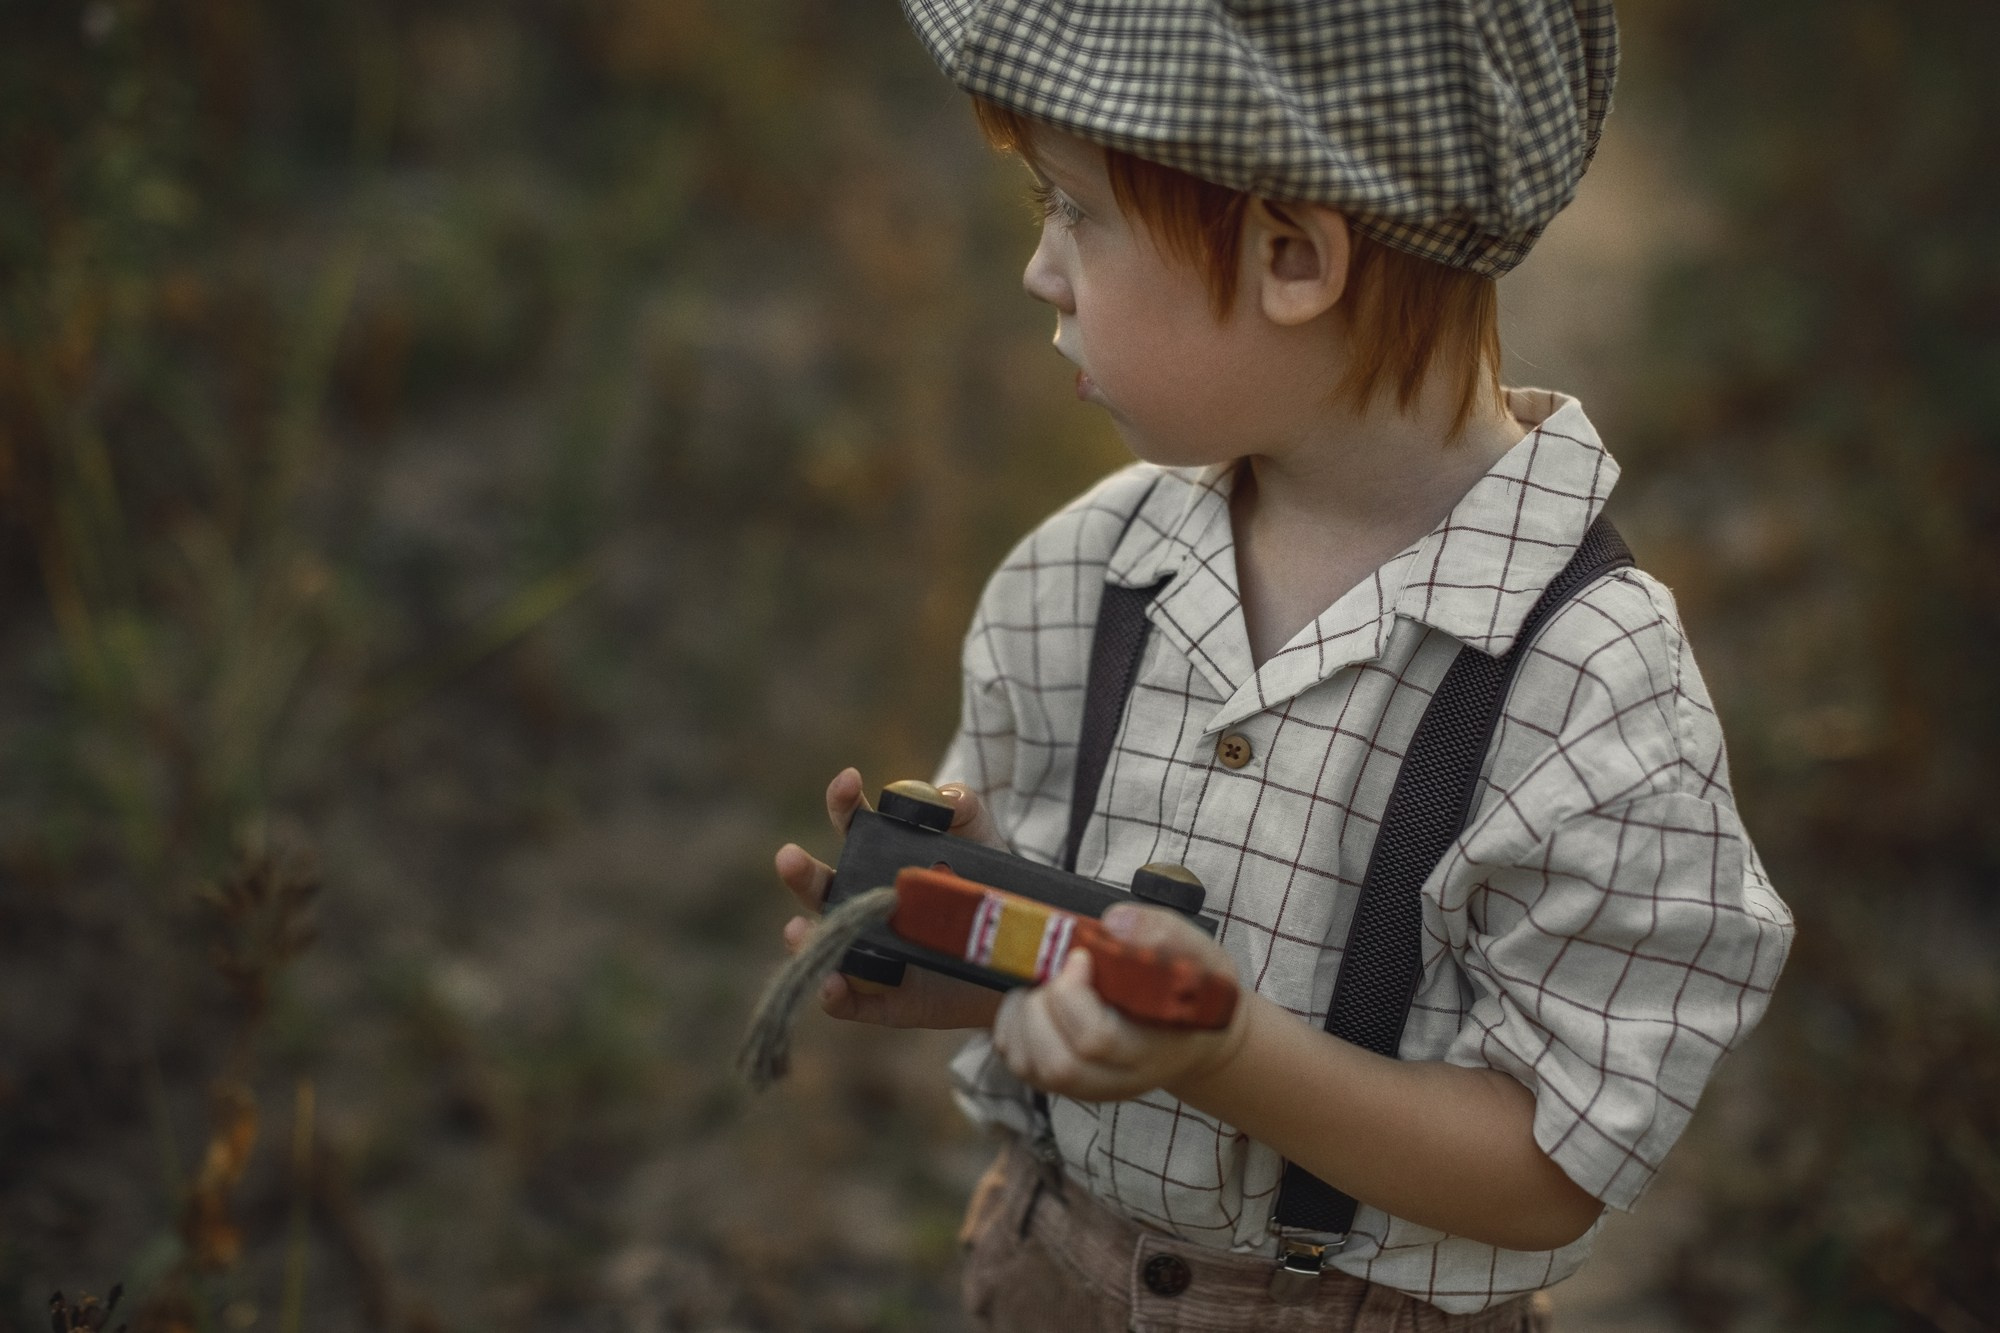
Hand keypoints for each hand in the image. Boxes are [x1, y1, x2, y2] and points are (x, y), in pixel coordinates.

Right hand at [774, 767, 1003, 1029]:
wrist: (1019, 955)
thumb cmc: (988, 888)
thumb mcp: (984, 842)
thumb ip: (965, 809)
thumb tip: (943, 797)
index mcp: (880, 858)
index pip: (851, 826)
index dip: (844, 803)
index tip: (848, 782)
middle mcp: (864, 904)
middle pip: (821, 887)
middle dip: (801, 873)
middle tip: (788, 857)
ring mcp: (870, 952)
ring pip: (824, 944)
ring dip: (804, 937)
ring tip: (798, 928)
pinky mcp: (887, 998)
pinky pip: (851, 1000)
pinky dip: (834, 994)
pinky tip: (830, 983)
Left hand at [991, 904, 1250, 1101]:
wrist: (1193, 1037)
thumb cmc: (1195, 992)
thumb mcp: (1200, 956)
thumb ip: (1164, 934)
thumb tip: (1112, 922)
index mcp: (1150, 1051)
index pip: (1097, 1041)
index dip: (1073, 996)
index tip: (1079, 957)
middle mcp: (1115, 1080)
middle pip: (1058, 1064)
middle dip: (1042, 1007)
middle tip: (1054, 971)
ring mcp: (1084, 1086)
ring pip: (1030, 1067)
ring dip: (1021, 1016)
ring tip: (1042, 984)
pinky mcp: (1060, 1081)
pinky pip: (1018, 1062)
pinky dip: (1010, 1026)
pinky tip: (1034, 1000)